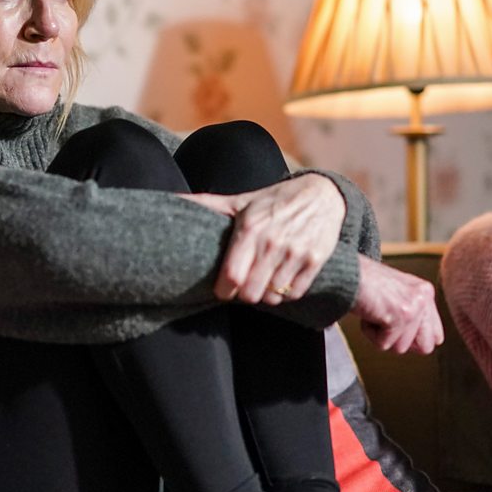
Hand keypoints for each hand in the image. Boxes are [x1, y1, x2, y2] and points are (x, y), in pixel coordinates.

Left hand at [180, 174, 344, 305]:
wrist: (322, 195)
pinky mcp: (314, 261)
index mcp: (250, 228)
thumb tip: (170, 198)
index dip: (223, 290)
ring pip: (272, 296)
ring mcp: (296, 253)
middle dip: (243, 294)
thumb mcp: (240, 201)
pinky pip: (294, 294)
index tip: (223, 288)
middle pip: (251, 294)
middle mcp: (273, 242)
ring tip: (261, 281)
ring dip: (264, 294)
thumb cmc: (272, 201)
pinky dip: (285, 293)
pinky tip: (280, 279)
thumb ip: (207, 205)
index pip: (231, 277)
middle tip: (242, 285)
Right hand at [351, 255, 442, 354]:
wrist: (344, 273)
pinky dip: (370, 334)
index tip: (394, 326)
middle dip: (401, 341)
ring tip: (374, 312)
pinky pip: (384, 344)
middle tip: (385, 322)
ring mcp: (414, 306)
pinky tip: (368, 313)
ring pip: (401, 348)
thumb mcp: (396, 295)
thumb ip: (412, 314)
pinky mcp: (400, 315)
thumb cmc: (363, 283)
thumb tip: (421, 345)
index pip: (435, 336)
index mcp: (425, 292)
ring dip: (381, 335)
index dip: (412, 339)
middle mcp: (424, 297)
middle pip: (425, 348)